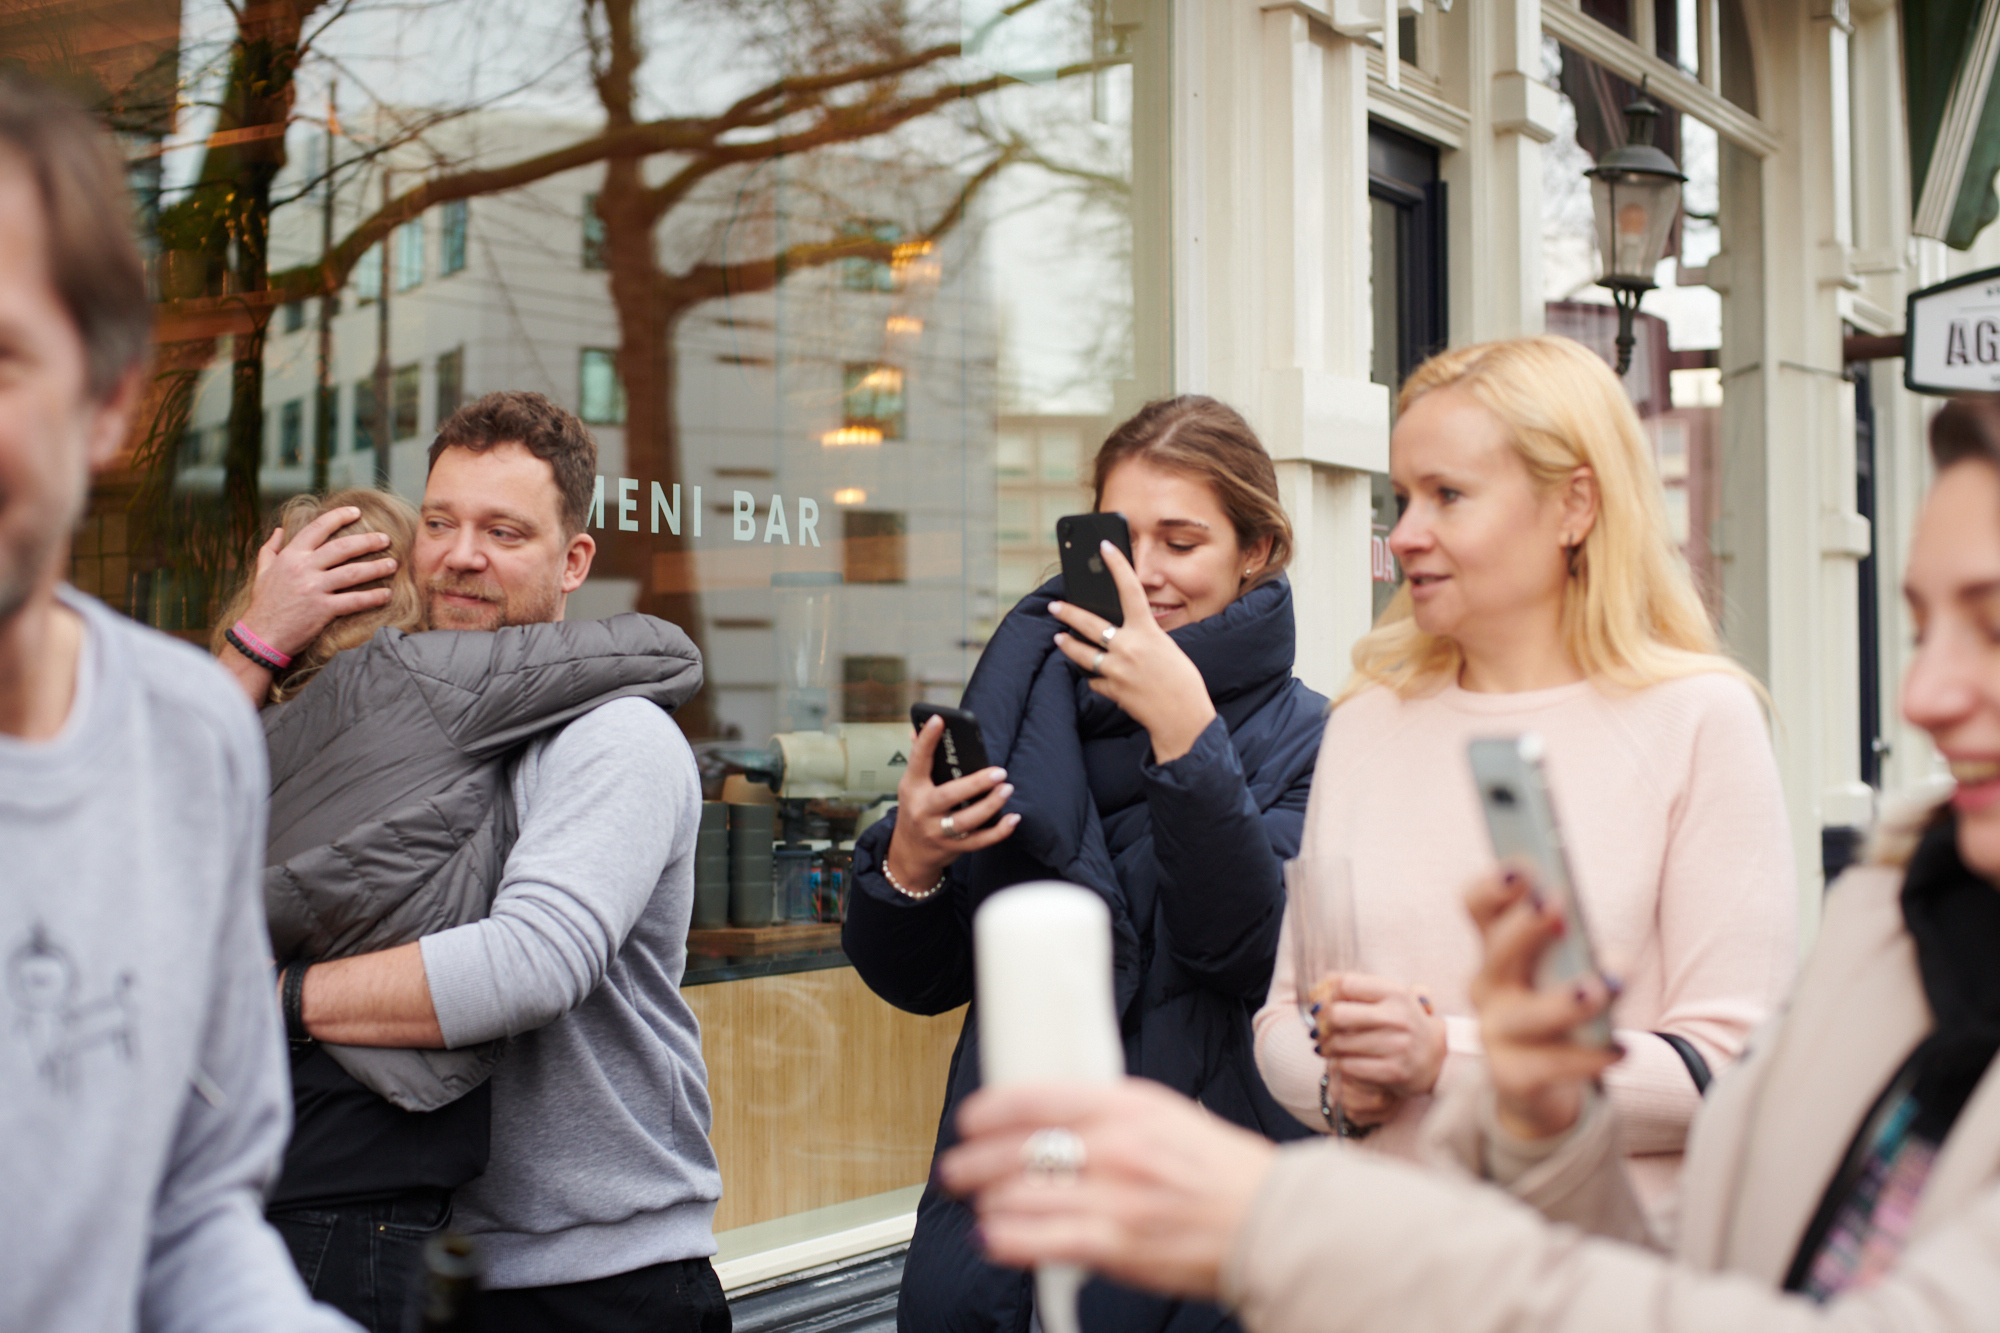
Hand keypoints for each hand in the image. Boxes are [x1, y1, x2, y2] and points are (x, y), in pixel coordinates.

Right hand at [242, 505, 399, 656]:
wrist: (261, 636)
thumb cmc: (264, 604)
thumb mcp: (262, 572)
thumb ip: (270, 549)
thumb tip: (279, 530)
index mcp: (290, 556)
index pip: (317, 528)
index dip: (338, 517)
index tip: (356, 512)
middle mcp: (303, 568)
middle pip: (342, 548)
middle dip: (367, 541)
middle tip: (386, 539)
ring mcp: (314, 589)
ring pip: (353, 572)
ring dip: (376, 567)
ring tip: (393, 564)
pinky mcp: (323, 610)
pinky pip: (354, 600)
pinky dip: (373, 597)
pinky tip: (386, 594)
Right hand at [883, 715, 1019, 891]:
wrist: (909, 852)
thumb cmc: (915, 810)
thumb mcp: (912, 785)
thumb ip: (919, 758)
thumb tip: (917, 728)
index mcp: (913, 787)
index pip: (918, 759)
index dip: (927, 740)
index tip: (939, 720)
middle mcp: (923, 810)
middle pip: (949, 796)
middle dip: (976, 784)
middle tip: (999, 772)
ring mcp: (937, 831)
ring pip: (966, 821)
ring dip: (990, 805)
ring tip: (1006, 789)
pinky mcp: (953, 848)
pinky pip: (979, 841)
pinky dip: (998, 832)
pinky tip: (1013, 819)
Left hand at [939, 1078, 1276, 1301]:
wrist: (1268, 1220)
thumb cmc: (1221, 1170)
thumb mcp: (1166, 1114)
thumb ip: (1110, 1112)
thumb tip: (1054, 1116)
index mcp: (1129, 1105)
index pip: (1041, 1096)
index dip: (993, 1107)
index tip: (971, 1118)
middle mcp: (1119, 1146)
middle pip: (1022, 1147)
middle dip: (976, 1159)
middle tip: (958, 1166)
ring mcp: (1116, 1197)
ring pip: (1025, 1194)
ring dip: (988, 1200)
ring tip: (979, 1203)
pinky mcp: (1119, 1245)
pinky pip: (1046, 1240)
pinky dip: (1010, 1238)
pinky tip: (993, 1236)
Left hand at [1050, 541, 1215, 762]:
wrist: (1184, 718)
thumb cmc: (1182, 682)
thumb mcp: (1167, 649)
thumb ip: (1143, 637)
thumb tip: (1120, 634)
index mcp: (1148, 632)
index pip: (1130, 589)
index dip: (1117, 564)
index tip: (1104, 546)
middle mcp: (1128, 647)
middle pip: (1088, 623)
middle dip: (1068, 612)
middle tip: (1055, 605)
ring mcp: (1116, 670)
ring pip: (1081, 653)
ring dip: (1067, 644)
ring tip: (1059, 638)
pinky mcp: (1111, 690)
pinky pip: (1095, 679)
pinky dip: (1096, 677)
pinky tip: (1099, 677)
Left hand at [1300, 975, 1397, 1128]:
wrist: (1438, 1056)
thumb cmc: (1404, 1023)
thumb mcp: (1388, 997)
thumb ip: (1358, 986)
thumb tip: (1323, 980)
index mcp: (1395, 992)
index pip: (1346, 984)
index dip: (1326, 994)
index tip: (1321, 1004)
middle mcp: (1397, 1016)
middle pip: (1337, 1014)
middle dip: (1322, 1024)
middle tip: (1320, 1029)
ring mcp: (1397, 1045)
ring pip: (1339, 1044)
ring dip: (1327, 1047)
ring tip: (1328, 1047)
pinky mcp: (1393, 1071)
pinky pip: (1349, 1067)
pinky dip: (1339, 1065)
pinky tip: (1341, 1062)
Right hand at [1465, 868, 1622, 1140]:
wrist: (1538, 1088)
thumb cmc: (1556, 1014)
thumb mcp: (1565, 973)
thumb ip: (1582, 957)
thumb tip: (1612, 964)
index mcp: (1497, 950)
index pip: (1479, 908)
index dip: (1493, 887)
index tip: (1522, 867)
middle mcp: (1488, 988)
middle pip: (1496, 951)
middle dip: (1525, 927)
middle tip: (1558, 905)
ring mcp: (1495, 1034)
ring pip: (1526, 1014)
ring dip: (1562, 1000)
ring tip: (1598, 989)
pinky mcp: (1513, 1077)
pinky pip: (1551, 1065)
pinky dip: (1587, 1057)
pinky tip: (1618, 1049)